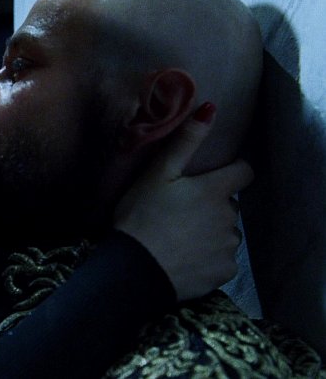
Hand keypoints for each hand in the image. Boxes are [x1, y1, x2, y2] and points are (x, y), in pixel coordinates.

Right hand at [114, 102, 253, 300]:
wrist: (135, 269)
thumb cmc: (141, 217)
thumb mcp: (158, 174)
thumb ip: (186, 142)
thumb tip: (210, 108)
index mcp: (215, 191)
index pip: (244, 172)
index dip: (231, 172)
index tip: (211, 179)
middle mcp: (229, 217)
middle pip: (229, 205)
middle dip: (212, 206)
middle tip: (179, 213)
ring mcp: (228, 246)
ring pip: (226, 233)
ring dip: (210, 232)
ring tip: (179, 237)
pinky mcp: (223, 271)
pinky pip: (222, 260)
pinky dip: (208, 258)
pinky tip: (185, 258)